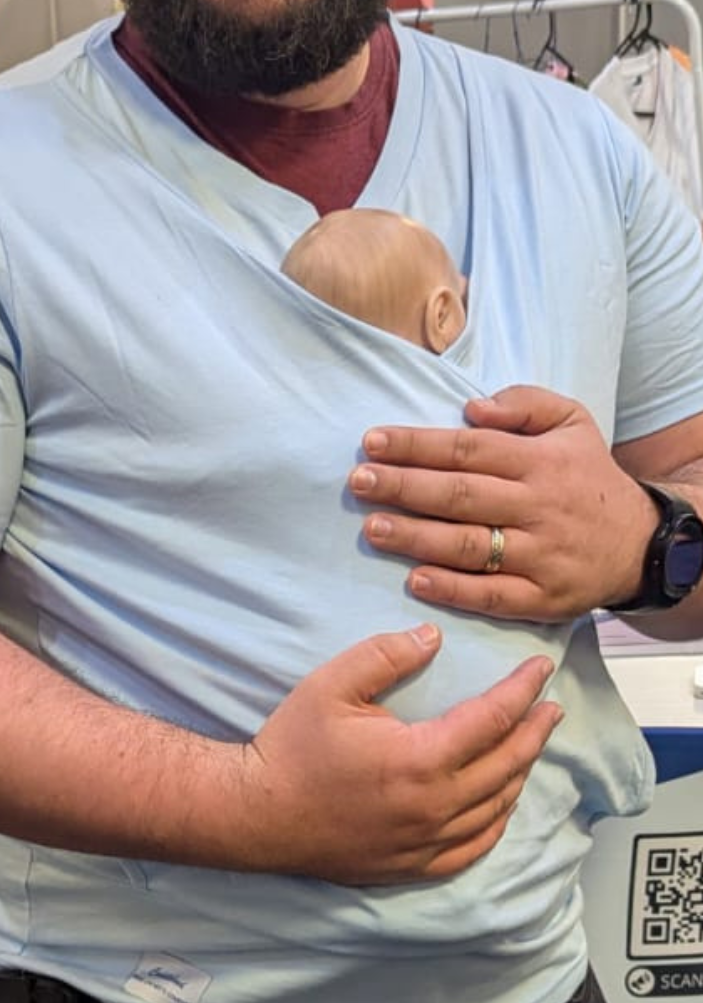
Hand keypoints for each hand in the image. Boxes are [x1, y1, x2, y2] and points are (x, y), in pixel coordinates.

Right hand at [231, 623, 561, 883]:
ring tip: (529, 746)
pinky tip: (501, 804)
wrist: (256, 813)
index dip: (522, 690)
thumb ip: (384, 656)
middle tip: (551, 707)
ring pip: (499, 806)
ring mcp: (429, 842)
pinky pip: (476, 846)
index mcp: (421, 759)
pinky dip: (498, 821)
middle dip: (535, 731)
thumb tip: (432, 637)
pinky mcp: (416, 865)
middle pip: (509, 764)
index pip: (493, 718)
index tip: (540, 669)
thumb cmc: (291, 748)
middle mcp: (436, 805)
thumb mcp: (329, 686)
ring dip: (522, 772)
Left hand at [349, 387, 655, 621]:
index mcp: (541, 462)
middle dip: (404, 487)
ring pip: (471, 546)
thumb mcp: (572, 423)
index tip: (371, 442)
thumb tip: (472, 407)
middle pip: (462, 495)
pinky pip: (494, 596)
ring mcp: (543, 556)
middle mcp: (541, 507)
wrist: (645, 544)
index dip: (417, 445)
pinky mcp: (545, 599)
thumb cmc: (586, 477)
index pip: (469, 449)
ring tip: (372, 528)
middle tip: (358, 481)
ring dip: (417, 538)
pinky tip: (415, 580)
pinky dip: (454, 590)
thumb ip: (525, 403)